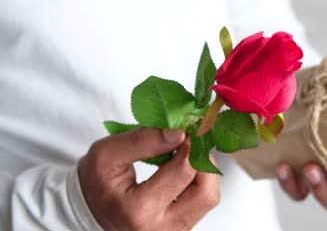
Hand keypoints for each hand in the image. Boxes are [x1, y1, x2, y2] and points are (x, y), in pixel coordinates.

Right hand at [78, 128, 219, 230]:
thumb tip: (178, 134)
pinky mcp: (180, 228)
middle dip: (203, 161)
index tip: (185, 131)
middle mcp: (161, 228)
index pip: (182, 173)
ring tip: (185, 156)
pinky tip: (183, 171)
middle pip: (206, 193)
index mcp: (139, 211)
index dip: (189, 146)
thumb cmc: (97, 182)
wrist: (91, 207)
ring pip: (208, 198)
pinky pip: (202, 203)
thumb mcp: (107, 153)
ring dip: (204, 171)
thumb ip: (142, 141)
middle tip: (190, 144)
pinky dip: (199, 182)